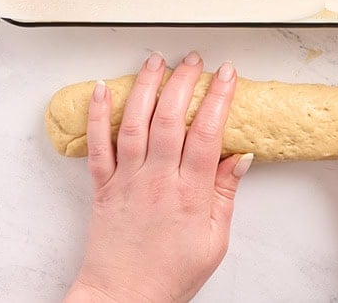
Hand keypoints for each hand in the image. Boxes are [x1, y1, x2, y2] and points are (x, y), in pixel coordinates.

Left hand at [65, 52, 252, 302]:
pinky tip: (102, 88)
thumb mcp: (214, 241)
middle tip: (194, 58)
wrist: (123, 300)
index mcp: (190, 195)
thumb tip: (240, 156)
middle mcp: (157, 181)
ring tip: (156, 60)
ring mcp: (126, 181)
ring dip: (145, 86)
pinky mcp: (102, 187)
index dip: (218, 98)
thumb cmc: (170, 276)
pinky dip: (98, 115)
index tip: (227, 73)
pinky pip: (97, 145)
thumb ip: (225, 195)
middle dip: (183, 82)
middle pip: (169, 119)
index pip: (207, 134)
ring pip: (134, 123)